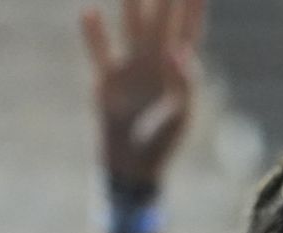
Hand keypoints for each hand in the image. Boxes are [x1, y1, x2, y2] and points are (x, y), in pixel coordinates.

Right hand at [82, 0, 205, 188]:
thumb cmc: (163, 142)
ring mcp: (130, 68)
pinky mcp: (106, 81)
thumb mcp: (181, 115)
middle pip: (160, 19)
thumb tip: (178, 49)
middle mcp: (154, 61)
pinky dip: (93, 35)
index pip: (188, 29)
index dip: (193, 6)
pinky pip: (99, 52)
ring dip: (131, 4)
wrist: (133, 166)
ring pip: (131, 26)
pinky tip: (89, 12)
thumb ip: (184, 82)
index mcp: (178, 69)